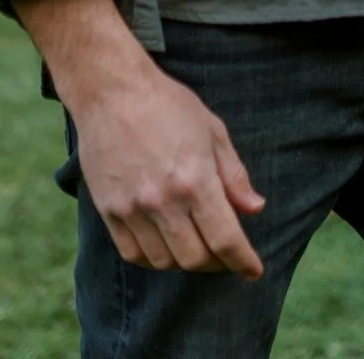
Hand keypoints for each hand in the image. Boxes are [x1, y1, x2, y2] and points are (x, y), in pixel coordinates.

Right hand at [15, 0, 265, 276]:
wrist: (111, 92)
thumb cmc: (169, 106)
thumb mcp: (213, 131)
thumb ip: (234, 175)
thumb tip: (255, 209)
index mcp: (194, 179)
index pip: (225, 238)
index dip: (243, 261)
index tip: (253, 271)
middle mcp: (162, 200)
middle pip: (195, 258)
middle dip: (217, 263)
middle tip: (226, 254)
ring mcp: (131, 208)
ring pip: (164, 261)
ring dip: (186, 261)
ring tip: (197, 245)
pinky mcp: (108, 210)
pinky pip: (133, 253)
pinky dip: (154, 258)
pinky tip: (166, 244)